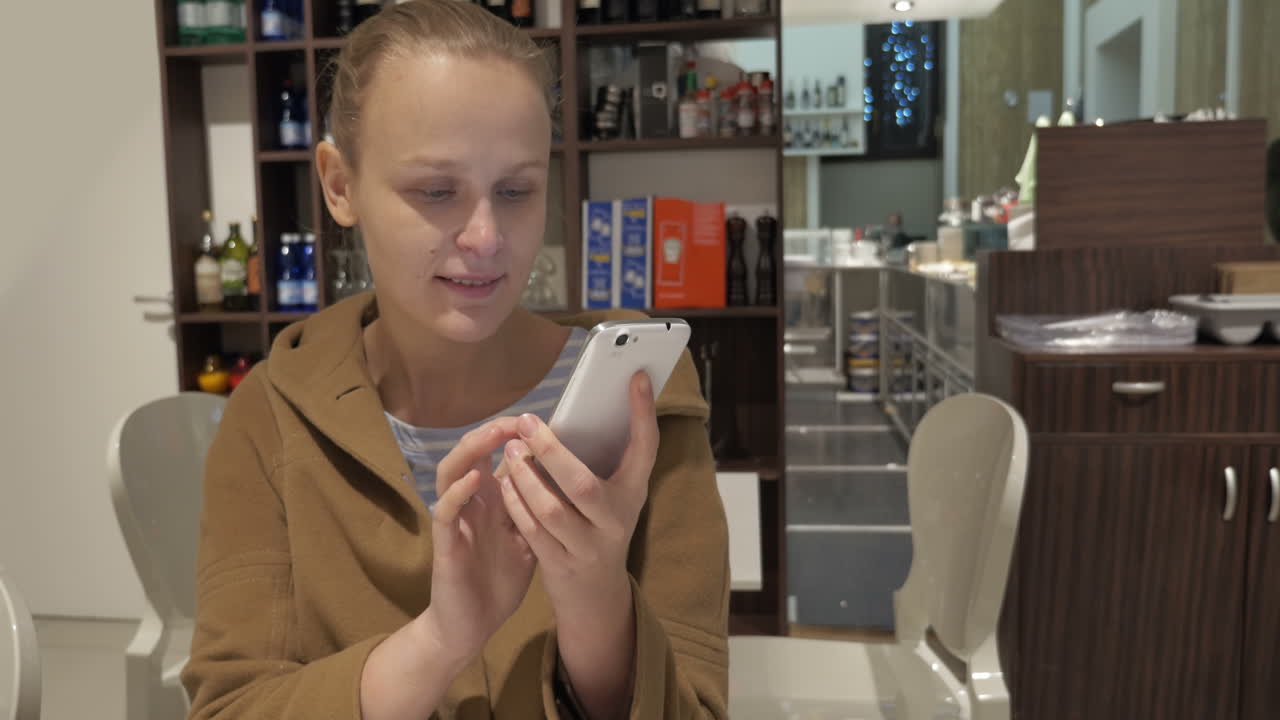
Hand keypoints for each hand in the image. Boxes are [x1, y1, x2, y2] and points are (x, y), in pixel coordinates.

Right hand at [419, 417, 535, 664]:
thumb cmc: (500, 579)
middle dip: (492, 433)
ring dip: (470, 451)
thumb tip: (578, 482)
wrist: (472, 624)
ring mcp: (456, 520)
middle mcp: (471, 502)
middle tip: (517, 421)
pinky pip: (445, 512)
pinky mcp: (444, 543)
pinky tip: (474, 480)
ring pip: (451, 473)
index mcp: (492, 500)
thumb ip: (542, 510)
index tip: (539, 420)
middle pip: (472, 454)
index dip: (513, 435)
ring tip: (493, 436)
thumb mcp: (529, 538)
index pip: (496, 455)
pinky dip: (456, 493)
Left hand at [497, 371, 658, 615]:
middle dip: (551, 451)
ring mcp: (587, 546)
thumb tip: (581, 411)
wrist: (596, 594)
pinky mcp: (561, 564)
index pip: (645, 449)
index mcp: (633, 494)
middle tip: (527, 423)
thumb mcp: (614, 497)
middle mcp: (615, 520)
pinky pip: (532, 531)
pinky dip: (516, 504)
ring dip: (525, 478)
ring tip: (510, 450)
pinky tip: (504, 483)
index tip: (636, 378)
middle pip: (581, 484)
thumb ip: (603, 463)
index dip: (643, 414)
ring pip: (550, 510)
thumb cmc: (600, 528)